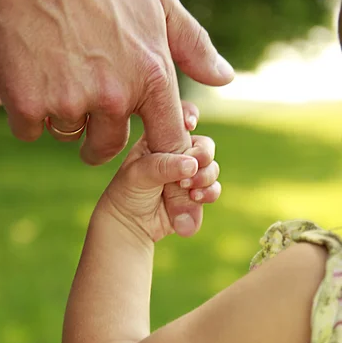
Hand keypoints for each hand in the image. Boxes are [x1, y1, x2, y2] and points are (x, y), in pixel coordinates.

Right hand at [0, 0, 231, 234]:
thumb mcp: (158, 3)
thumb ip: (191, 46)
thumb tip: (223, 78)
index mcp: (149, 76)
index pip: (165, 140)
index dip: (158, 153)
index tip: (150, 155)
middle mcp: (113, 97)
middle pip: (107, 147)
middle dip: (98, 139)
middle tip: (88, 117)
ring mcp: (70, 102)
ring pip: (68, 135)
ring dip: (63, 117)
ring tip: (55, 76)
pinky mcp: (28, 104)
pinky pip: (31, 130)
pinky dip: (27, 113)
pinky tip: (28, 79)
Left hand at [101, 101, 219, 243]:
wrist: (130, 226)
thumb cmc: (128, 193)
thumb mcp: (139, 175)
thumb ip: (163, 166)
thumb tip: (192, 165)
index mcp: (161, 138)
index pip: (180, 118)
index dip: (189, 116)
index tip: (189, 125)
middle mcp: (178, 154)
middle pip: (204, 145)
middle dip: (203, 156)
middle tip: (191, 170)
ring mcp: (189, 175)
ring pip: (211, 168)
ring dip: (205, 178)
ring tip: (189, 189)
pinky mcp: (196, 195)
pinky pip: (213, 190)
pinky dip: (208, 194)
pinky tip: (195, 198)